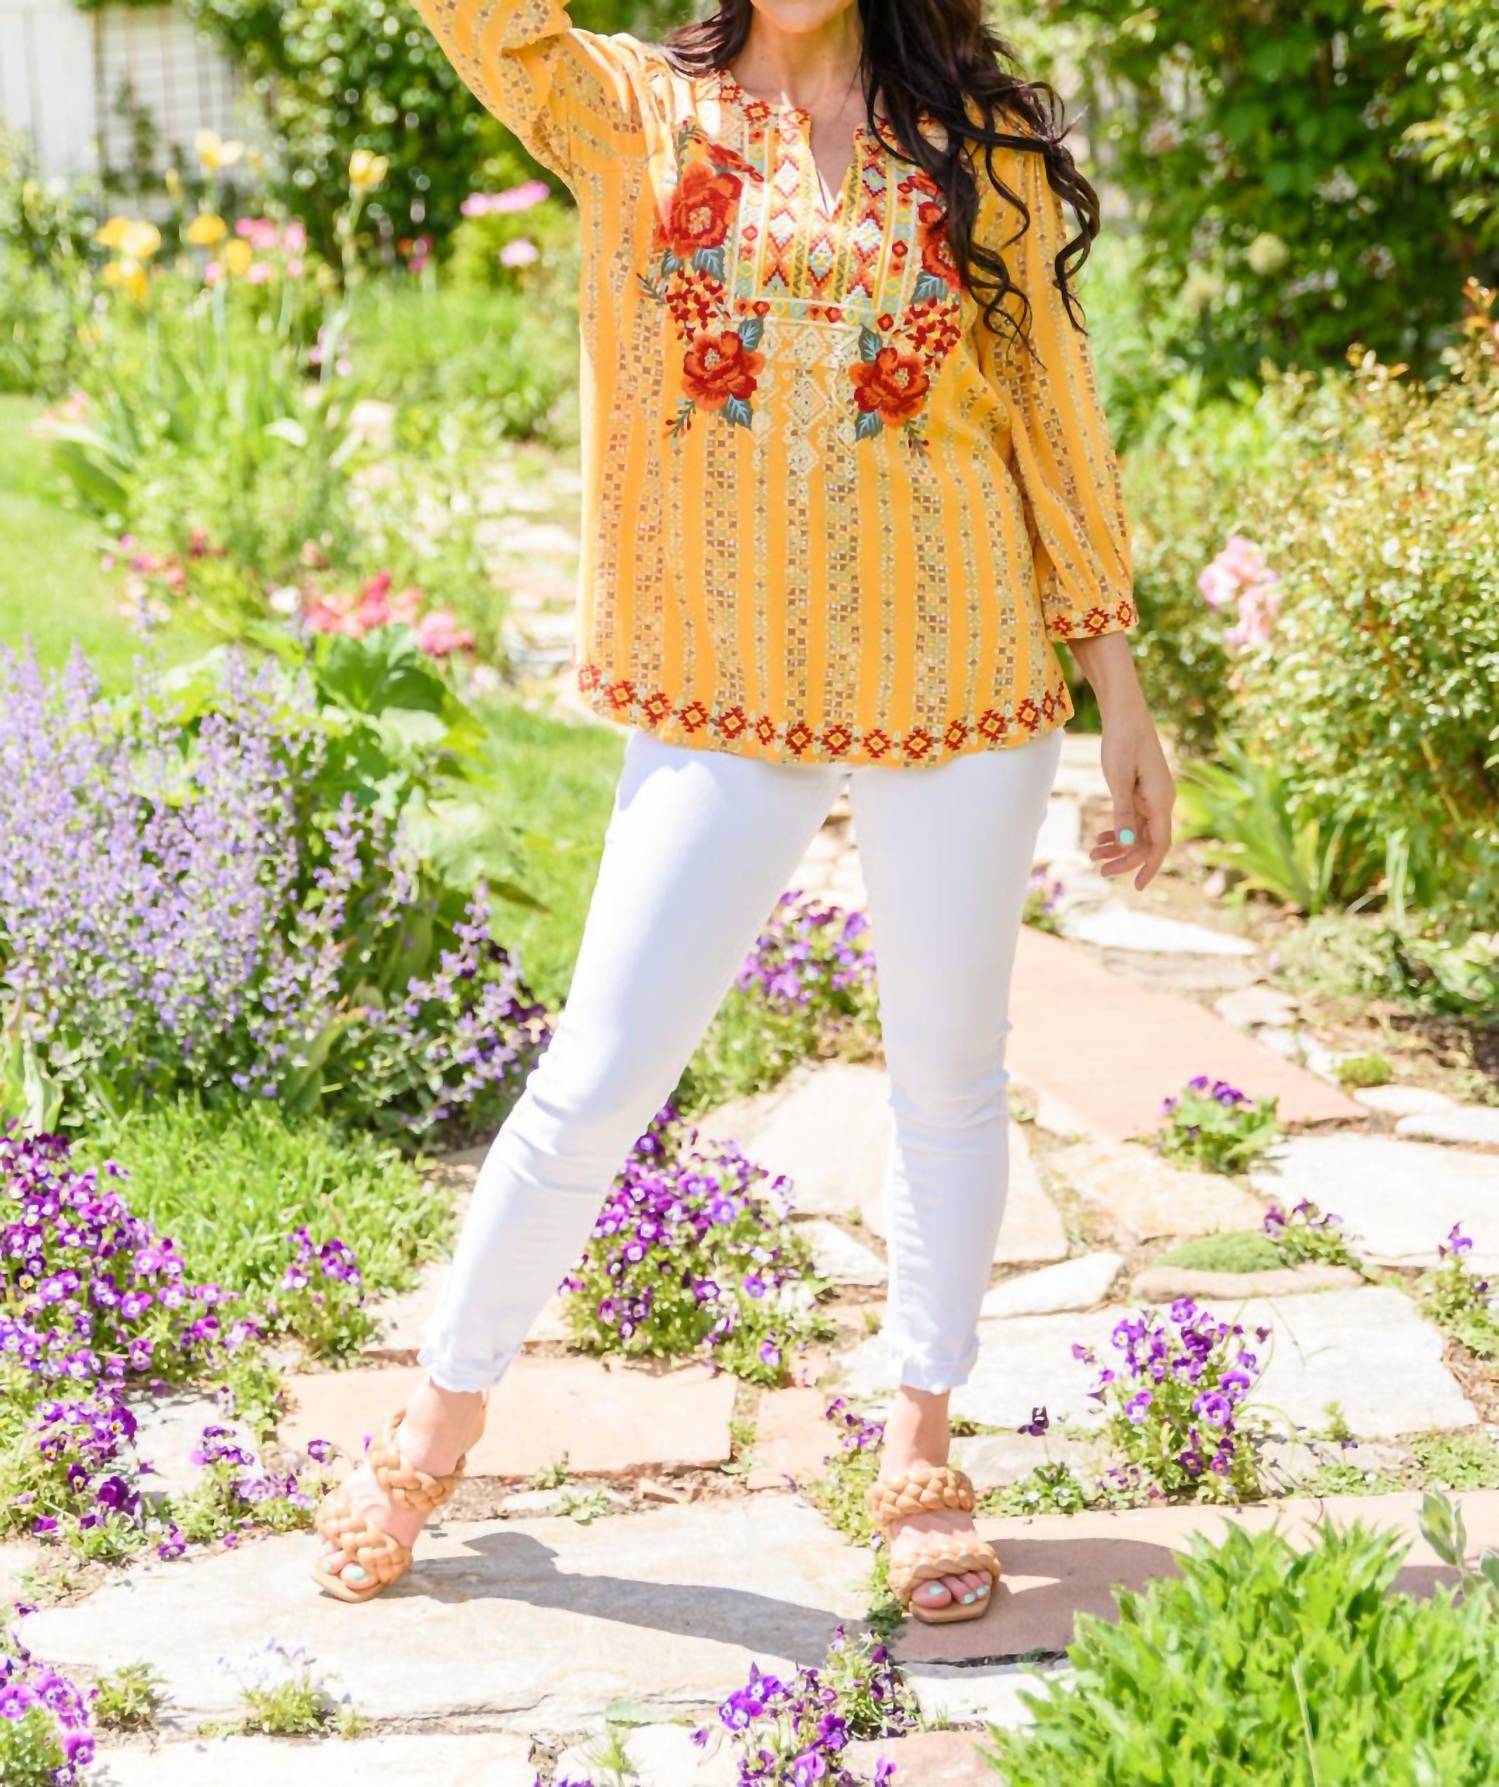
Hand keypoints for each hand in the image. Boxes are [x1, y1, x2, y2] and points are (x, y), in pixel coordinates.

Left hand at [1090, 704, 1173, 890]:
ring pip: (1139, 831)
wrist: (1125, 713)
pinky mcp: (1142, 789)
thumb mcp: (1118, 780)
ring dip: (1118, 845)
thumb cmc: (1122, 742)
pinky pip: (1134, 818)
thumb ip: (1122, 814)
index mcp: (1161, 800)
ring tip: (1093, 855)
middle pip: (1147, 841)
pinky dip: (1119, 830)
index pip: (1160, 844)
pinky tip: (1102, 838)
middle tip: (1100, 870)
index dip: (1149, 867)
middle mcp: (1161, 800)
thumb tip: (1124, 845)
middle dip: (1125, 858)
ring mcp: (1152, 795)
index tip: (1136, 887)